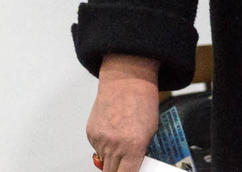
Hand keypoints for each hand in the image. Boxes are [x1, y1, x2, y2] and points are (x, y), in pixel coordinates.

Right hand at [86, 54, 160, 171]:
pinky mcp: (90, 133)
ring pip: (103, 161)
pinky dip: (103, 145)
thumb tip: (135, 165)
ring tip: (120, 142)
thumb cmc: (142, 100)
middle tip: (125, 164)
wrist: (127, 80)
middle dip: (118, 171)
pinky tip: (112, 132)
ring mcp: (100, 139)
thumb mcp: (151, 130)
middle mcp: (114, 145)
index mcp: (133, 146)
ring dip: (110, 158)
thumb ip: (141, 151)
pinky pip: (97, 148)